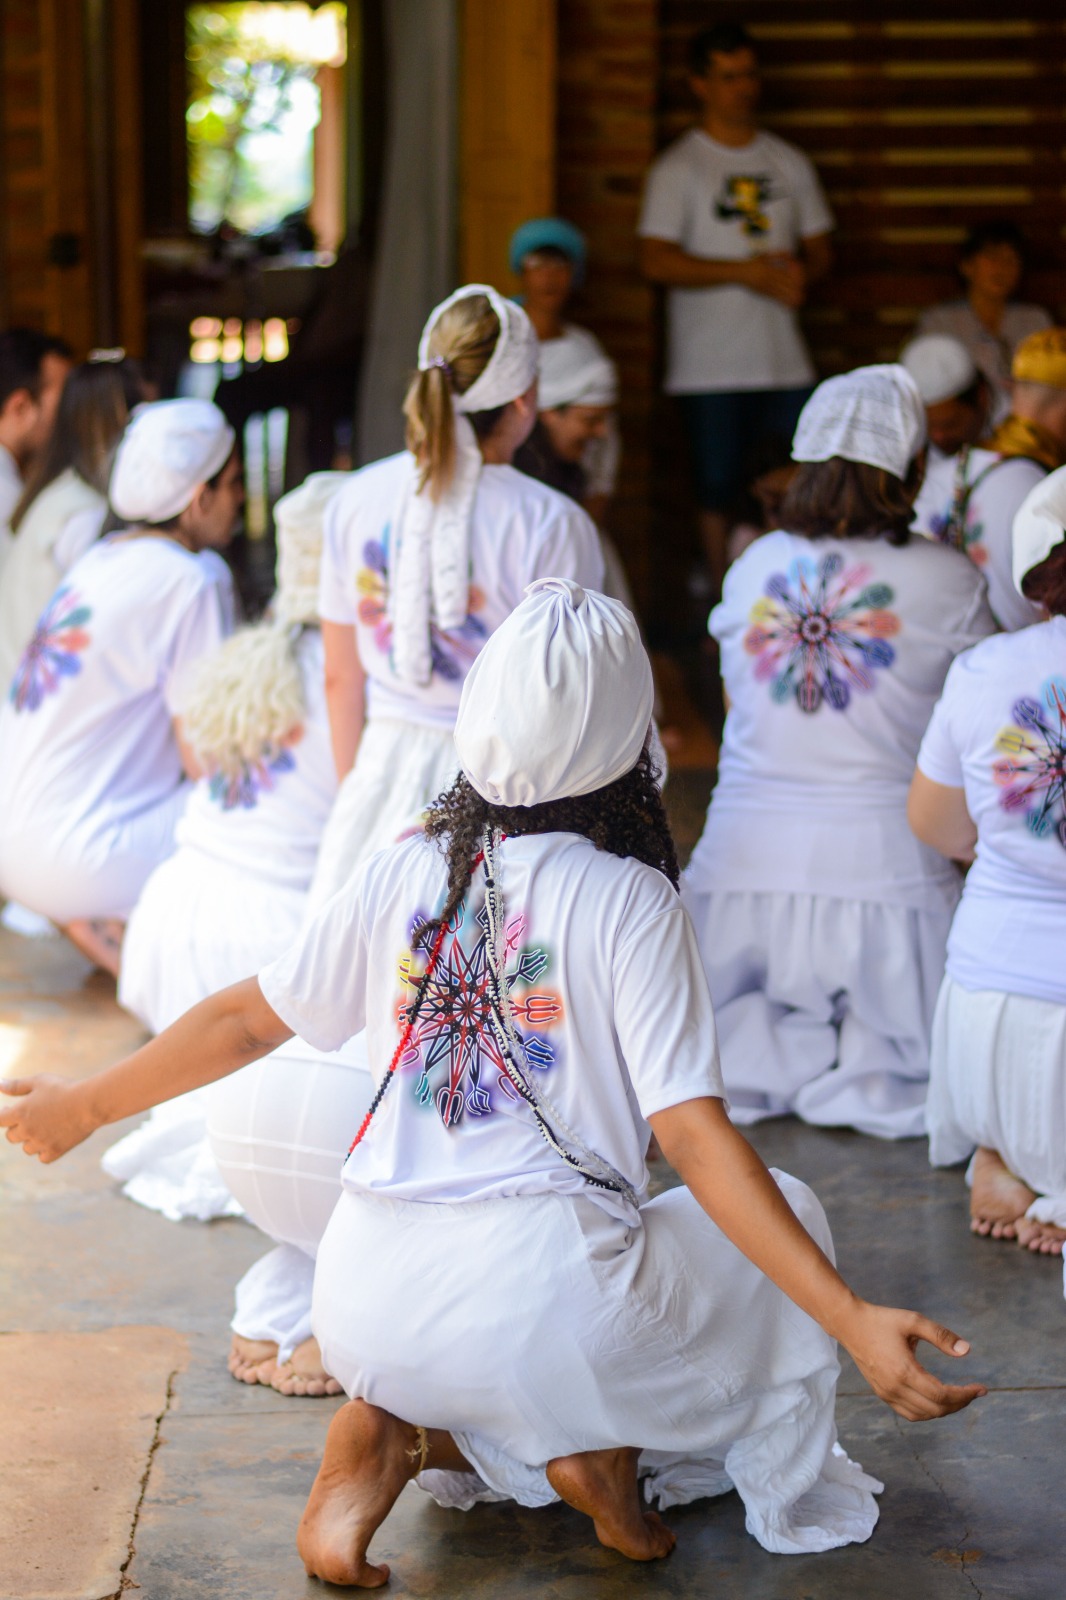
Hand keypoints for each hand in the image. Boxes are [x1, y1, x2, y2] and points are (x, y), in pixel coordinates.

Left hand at [0, 1075, 99, 1161]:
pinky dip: (45, 1151)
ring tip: (46, 1127)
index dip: (3, 1115)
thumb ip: (16, 1086)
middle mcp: (27, 1130)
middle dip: (18, 1127)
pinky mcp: (55, 1151)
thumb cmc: (64, 1088)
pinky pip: (42, 1157)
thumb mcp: (39, 1081)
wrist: (89, 1103)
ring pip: (27, 1148)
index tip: (10, 1109)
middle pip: (11, 1136)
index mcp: (20, 1112)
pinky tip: (53, 1138)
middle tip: (32, 1117)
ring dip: (32, 1140)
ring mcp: (40, 1142)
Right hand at [744, 253, 805, 307]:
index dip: (794, 277)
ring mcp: (765, 287)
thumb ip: (778, 255)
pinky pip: (774, 298)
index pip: (785, 273)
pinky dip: (782, 302)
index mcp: (769, 268)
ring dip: (790, 297)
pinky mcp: (763, 293)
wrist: (738, 273)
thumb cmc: (752, 263)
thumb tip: (791, 254)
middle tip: (804, 293)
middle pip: (784, 284)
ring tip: (800, 301)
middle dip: (795, 289)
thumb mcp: (765, 256)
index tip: (803, 280)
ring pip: (780, 293)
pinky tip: (789, 305)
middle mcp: (768, 279)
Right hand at [838, 1301, 986, 1420]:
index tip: (981, 1389)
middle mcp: (894, 1388)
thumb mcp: (913, 1320)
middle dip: (960, 1403)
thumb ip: (941, 1335)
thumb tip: (967, 1351)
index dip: (965, 1395)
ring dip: (945, 1410)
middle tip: (974, 1392)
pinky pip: (910, 1413)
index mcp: (903, 1371)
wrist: (849, 1324)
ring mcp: (886, 1393)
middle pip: (935, 1409)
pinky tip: (938, 1399)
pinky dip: (928, 1411)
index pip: (942, 1396)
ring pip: (923, 1415)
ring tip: (959, 1396)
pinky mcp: (882, 1393)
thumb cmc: (882, 1320)